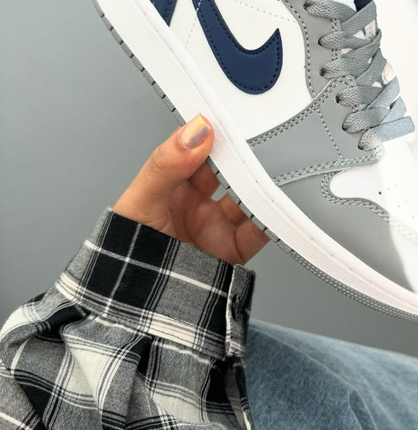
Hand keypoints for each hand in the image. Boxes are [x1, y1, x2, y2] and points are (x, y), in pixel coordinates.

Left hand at [114, 115, 267, 264]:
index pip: (198, 149)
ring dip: (262, 186)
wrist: (136, 310)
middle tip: (264, 140)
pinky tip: (279, 207)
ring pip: (249, 198)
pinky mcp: (233, 251)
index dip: (216, 133)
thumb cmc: (126, 253)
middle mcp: (196, 202)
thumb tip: (196, 131)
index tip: (235, 119)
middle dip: (246, 157)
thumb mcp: (141, 202)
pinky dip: (274, 219)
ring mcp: (216, 226)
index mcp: (171, 183)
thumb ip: (166, 165)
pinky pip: (261, 230)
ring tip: (276, 171)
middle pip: (229, 171)